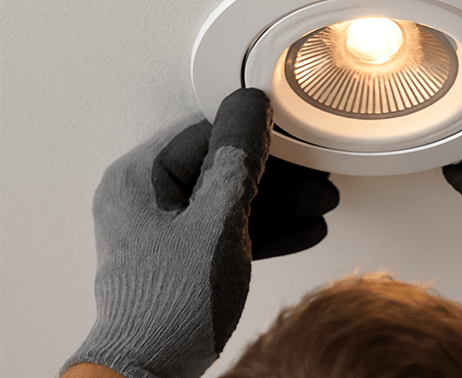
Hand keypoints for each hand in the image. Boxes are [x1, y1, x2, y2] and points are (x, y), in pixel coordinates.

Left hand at [63, 88, 335, 377]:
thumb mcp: (217, 223)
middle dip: (279, 176)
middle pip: (224, 166)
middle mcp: (147, 198)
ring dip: (279, 202)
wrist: (151, 368)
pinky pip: (227, 227)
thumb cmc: (168, 305)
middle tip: (315, 180)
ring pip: (231, 198)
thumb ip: (237, 162)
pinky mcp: (181, 253)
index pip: (207, 132)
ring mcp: (164, 228)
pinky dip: (263, 227)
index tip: (294, 138)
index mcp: (140, 178)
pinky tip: (300, 229)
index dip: (257, 134)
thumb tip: (249, 110)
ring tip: (319, 204)